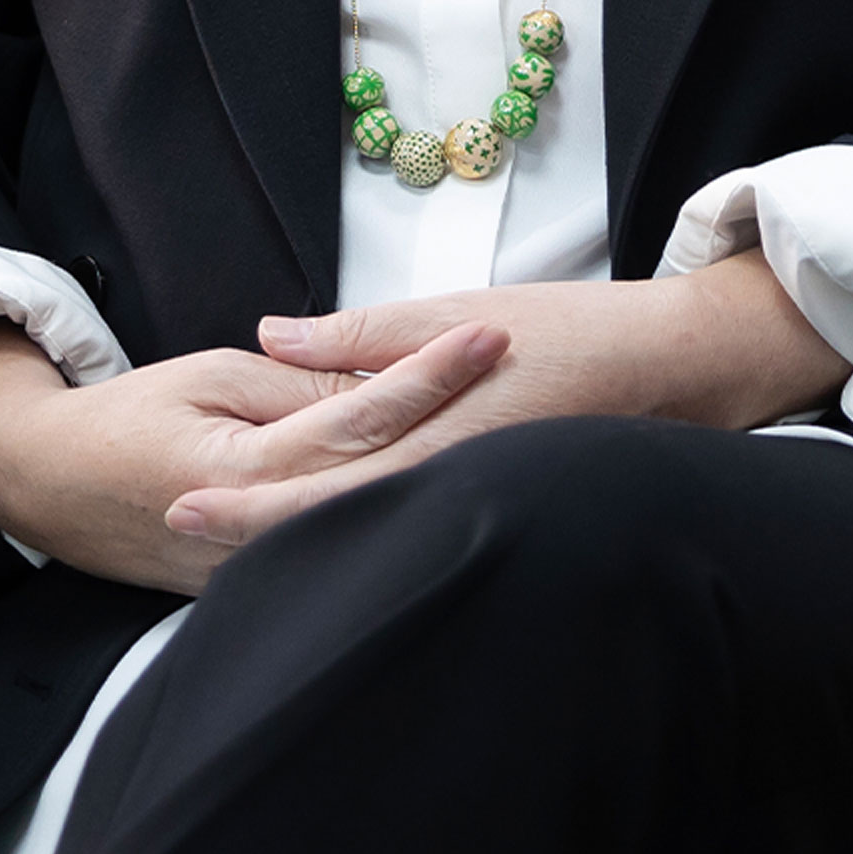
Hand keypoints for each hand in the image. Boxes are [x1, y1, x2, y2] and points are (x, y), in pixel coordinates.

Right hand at [0, 314, 508, 591]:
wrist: (54, 486)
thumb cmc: (128, 419)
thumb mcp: (209, 377)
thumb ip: (294, 386)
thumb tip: (370, 382)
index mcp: (253, 465)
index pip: (364, 415)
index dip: (429, 373)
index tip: (487, 335)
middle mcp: (270, 528)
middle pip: (386, 473)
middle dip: (457, 420)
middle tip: (517, 369)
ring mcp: (267, 567)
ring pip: (372, 521)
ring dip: (439, 473)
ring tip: (508, 420)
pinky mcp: (261, 582)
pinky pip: (340, 546)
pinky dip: (391, 513)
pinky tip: (443, 487)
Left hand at [168, 251, 847, 552]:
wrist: (674, 371)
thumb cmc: (571, 331)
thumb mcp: (458, 312)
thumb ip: (363, 332)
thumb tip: (269, 335)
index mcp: (438, 446)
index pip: (322, 494)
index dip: (247, 507)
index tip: (181, 504)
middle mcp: (452, 492)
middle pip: (334, 532)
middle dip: (254, 537)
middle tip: (178, 525)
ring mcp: (474, 508)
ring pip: (369, 538)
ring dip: (301, 542)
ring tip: (225, 538)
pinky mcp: (491, 507)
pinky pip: (410, 528)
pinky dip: (358, 531)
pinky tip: (322, 530)